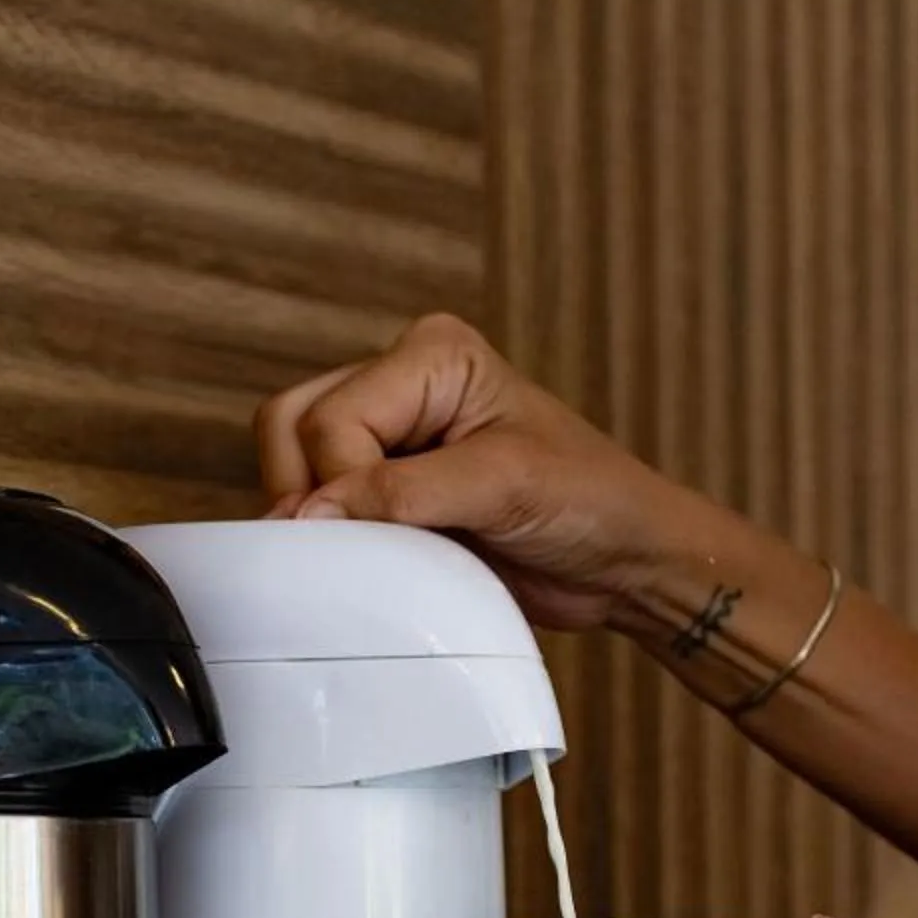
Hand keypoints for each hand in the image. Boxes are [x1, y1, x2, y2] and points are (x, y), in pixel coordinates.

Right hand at [255, 314, 694, 629]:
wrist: (625, 561)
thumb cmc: (590, 503)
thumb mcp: (502, 487)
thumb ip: (403, 494)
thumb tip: (309, 513)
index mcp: (431, 354)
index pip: (332, 420)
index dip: (341, 486)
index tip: (381, 539)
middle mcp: (400, 382)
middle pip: (292, 426)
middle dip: (310, 493)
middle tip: (358, 550)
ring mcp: (390, 435)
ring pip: (292, 462)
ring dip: (317, 518)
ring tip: (373, 555)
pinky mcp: (389, 487)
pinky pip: (321, 504)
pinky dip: (332, 537)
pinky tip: (373, 563)